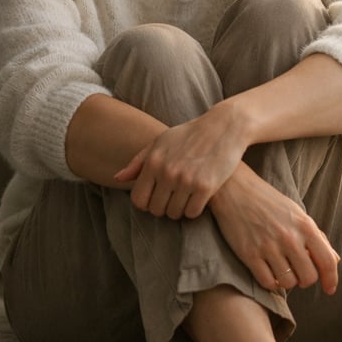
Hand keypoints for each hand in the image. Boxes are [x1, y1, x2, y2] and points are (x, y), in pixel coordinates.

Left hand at [114, 104, 247, 219]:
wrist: (223, 127)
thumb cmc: (189, 135)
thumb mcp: (160, 142)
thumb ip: (138, 162)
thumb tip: (118, 179)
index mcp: (153, 161)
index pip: (138, 200)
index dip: (146, 203)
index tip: (156, 197)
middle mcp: (167, 172)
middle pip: (156, 210)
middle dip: (163, 207)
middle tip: (173, 197)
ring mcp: (186, 180)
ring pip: (174, 214)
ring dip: (179, 209)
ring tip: (185, 196)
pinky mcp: (206, 187)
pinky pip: (192, 213)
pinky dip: (194, 209)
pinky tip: (198, 197)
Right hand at [210, 162, 339, 294]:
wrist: (234, 188)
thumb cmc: (267, 200)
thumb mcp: (296, 212)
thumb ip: (316, 236)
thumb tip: (335, 260)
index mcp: (304, 225)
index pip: (327, 262)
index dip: (331, 279)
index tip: (329, 289)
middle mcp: (289, 237)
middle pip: (308, 277)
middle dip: (305, 279)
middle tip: (297, 271)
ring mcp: (268, 246)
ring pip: (288, 284)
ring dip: (287, 281)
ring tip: (281, 269)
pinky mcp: (249, 254)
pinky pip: (267, 282)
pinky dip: (270, 283)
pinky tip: (268, 271)